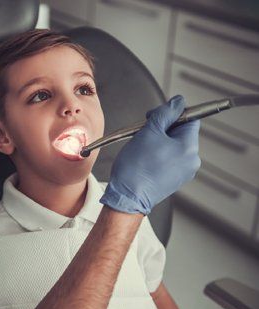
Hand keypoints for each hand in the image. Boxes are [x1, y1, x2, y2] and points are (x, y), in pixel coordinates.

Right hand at [100, 95, 200, 214]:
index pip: (190, 118)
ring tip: (142, 146)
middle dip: (163, 128)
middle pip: (181, 132)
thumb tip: (178, 101)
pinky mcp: (174, 180)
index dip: (171, 113)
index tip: (155, 116)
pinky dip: (158, 154)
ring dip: (159, 141)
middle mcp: (191, 160)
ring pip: (174, 146)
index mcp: (189, 147)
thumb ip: (165, 113)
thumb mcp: (149, 131)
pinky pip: (169, 159)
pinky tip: (144, 158)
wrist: (127, 197)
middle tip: (144, 131)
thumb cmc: (135, 167)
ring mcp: (184, 172)